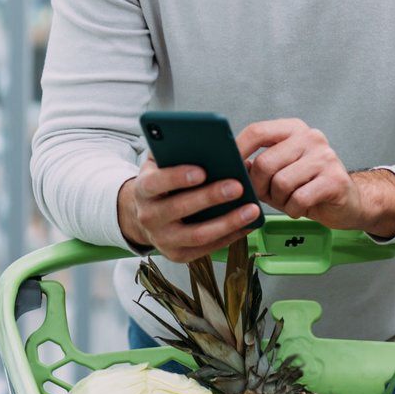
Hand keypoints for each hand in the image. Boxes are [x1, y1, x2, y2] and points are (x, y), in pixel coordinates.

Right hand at [117, 155, 263, 262]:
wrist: (146, 215)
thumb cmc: (161, 182)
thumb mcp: (159, 162)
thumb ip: (172, 148)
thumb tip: (198, 137)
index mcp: (142, 190)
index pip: (156, 183)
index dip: (177, 177)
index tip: (202, 170)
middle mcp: (149, 217)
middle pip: (180, 209)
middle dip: (211, 197)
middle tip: (237, 186)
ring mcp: (163, 240)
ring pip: (198, 234)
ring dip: (228, 222)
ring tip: (252, 209)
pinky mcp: (178, 255)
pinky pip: (208, 248)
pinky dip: (231, 236)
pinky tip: (249, 223)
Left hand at [236, 119, 394, 236]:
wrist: (349, 202)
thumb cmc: (309, 187)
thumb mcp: (279, 172)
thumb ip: (256, 167)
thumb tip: (230, 165)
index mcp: (293, 129)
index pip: (257, 131)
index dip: (238, 150)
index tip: (228, 166)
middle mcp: (310, 137)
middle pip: (265, 162)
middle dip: (259, 187)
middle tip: (267, 196)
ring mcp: (324, 157)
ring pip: (280, 183)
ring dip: (278, 201)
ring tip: (288, 201)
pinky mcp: (334, 179)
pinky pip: (298, 199)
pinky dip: (293, 209)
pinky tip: (300, 208)